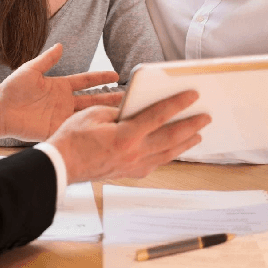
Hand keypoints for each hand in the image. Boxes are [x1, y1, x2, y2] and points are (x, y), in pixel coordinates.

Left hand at [0, 43, 121, 141]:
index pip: (86, 81)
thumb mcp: (31, 70)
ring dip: (105, 113)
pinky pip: (77, 128)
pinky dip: (91, 128)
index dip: (101, 77)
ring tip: (123, 112)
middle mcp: (65, 101)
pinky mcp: (57, 128)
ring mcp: (62, 115)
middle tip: (130, 96)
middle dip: (111, 97)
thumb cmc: (12, 89)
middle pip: (93, 98)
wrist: (0, 111)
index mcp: (60, 85)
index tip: (117, 74)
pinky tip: (105, 129)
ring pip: (89, 114)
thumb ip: (47, 59)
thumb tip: (60, 45)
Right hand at [47, 91, 210, 183]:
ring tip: (198, 135)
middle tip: (206, 117)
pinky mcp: (128, 172)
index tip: (192, 95)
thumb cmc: (72, 137)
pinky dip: (168, 155)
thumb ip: (119, 111)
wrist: (61, 166)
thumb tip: (136, 110)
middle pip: (170, 138)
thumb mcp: (93, 114)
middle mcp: (133, 153)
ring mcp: (133, 165)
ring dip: (185, 143)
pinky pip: (155, 163)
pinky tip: (173, 150)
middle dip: (191, 126)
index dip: (177, 103)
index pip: (158, 116)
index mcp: (125, 135)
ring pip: (167, 154)